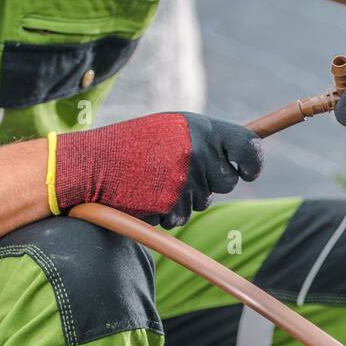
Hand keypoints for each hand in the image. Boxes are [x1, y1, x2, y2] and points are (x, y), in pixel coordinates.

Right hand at [52, 112, 262, 226]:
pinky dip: (169, 212)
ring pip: (204, 201)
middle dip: (210, 183)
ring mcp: (186, 179)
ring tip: (156, 180)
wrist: (92, 164)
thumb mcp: (171, 130)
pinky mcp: (173, 204)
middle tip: (179, 172)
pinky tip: (148, 195)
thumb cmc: (132, 146)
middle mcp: (197, 151)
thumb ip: (205, 140)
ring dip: (185, 197)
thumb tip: (241, 157)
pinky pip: (183, 217)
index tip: (249, 171)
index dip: (253, 163)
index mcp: (200, 128)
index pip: (248, 146)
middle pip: (227, 182)